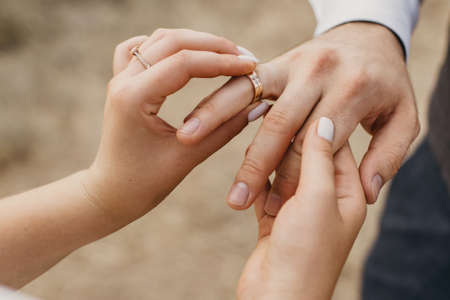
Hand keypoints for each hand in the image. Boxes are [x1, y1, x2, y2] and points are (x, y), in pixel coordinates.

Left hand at [84, 29, 257, 226]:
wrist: (111, 193)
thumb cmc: (145, 184)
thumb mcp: (188, 158)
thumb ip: (224, 130)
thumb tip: (257, 105)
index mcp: (134, 98)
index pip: (185, 63)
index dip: (222, 61)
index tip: (250, 66)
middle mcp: (123, 81)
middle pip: (172, 41)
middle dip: (212, 45)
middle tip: (243, 56)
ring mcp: (119, 79)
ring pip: (159, 40)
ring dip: (193, 41)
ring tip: (224, 54)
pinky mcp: (122, 83)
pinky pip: (140, 49)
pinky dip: (165, 45)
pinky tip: (182, 54)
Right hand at [176, 22, 419, 211]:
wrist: (368, 35)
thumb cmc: (388, 85)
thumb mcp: (404, 120)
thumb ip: (388, 156)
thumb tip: (370, 189)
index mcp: (353, 89)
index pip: (316, 144)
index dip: (297, 180)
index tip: (277, 210)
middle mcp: (320, 72)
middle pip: (282, 124)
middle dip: (257, 165)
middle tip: (234, 199)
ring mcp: (293, 63)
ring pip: (251, 95)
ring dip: (217, 117)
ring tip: (188, 138)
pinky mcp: (274, 63)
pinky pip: (242, 84)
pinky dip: (218, 101)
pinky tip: (196, 120)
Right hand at [237, 118, 365, 299]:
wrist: (275, 298)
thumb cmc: (305, 253)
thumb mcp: (319, 199)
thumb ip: (320, 160)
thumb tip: (324, 122)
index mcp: (347, 195)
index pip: (337, 148)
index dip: (318, 124)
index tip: (298, 100)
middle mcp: (324, 201)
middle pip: (307, 159)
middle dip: (288, 143)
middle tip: (270, 115)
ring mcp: (298, 211)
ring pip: (283, 173)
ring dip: (268, 161)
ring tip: (255, 135)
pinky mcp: (274, 220)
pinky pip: (265, 191)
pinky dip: (256, 181)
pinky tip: (246, 165)